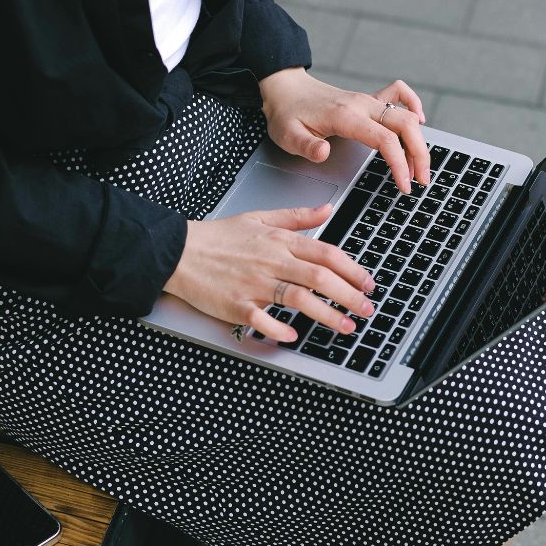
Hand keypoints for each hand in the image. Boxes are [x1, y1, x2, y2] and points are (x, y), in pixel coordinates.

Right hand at [163, 204, 377, 342]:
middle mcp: (271, 262)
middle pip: (319, 278)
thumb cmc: (218, 238)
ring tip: (346, 327)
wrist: (178, 251)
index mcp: (279, 241)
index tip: (368, 283)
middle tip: (367, 309)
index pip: (326, 254)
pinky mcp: (235, 304)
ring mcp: (254, 284)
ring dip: (327, 315)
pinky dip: (278, 328)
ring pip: (299, 299)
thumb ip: (297, 217)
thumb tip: (327, 209)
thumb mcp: (260, 218)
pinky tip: (293, 336)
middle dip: (349, 296)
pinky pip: (261, 319)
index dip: (352, 270)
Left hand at [259, 67, 430, 192]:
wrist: (286, 89)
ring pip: (406, 115)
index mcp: (346, 116)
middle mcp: (362, 105)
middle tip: (422, 180)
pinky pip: (399, 94)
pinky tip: (420, 121)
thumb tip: (324, 152)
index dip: (399, 163)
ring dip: (418, 140)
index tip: (403, 185)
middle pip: (405, 124)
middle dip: (419, 154)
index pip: (385, 139)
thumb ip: (306, 146)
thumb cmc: (287, 113)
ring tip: (418, 167)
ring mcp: (367, 100)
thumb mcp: (288, 135)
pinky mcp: (369, 100)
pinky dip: (413, 106)